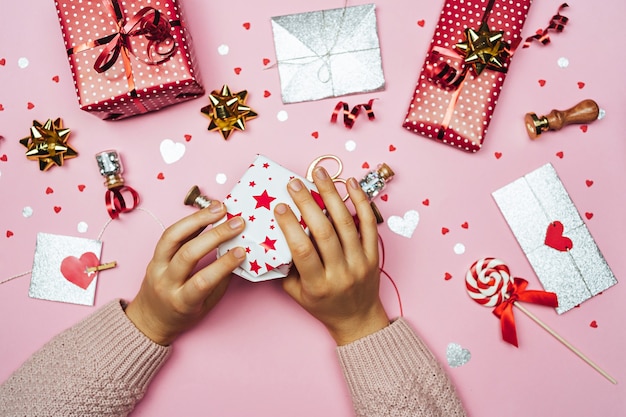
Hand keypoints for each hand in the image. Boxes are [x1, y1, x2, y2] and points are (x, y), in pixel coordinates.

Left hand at [125, 201, 245, 344]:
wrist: (150, 318)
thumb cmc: (181, 315)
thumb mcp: (205, 307)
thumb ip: (219, 282)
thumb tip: (237, 254)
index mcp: (181, 301)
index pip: (202, 281)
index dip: (222, 265)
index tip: (241, 251)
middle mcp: (165, 282)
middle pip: (187, 254)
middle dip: (215, 235)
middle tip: (236, 223)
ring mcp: (156, 266)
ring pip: (173, 236)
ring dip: (198, 219)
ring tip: (219, 208)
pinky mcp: (154, 255)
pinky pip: (170, 233)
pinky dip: (189, 221)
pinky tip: (206, 212)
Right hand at [274, 166, 388, 345]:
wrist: (357, 320)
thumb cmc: (322, 306)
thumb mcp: (296, 294)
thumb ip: (285, 268)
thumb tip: (272, 235)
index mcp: (319, 285)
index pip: (303, 251)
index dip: (290, 227)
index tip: (279, 206)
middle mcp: (341, 274)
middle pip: (324, 233)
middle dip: (307, 204)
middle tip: (294, 183)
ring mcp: (360, 263)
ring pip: (346, 223)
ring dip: (331, 195)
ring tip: (319, 174)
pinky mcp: (374, 255)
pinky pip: (369, 224)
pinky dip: (360, 202)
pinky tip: (350, 183)